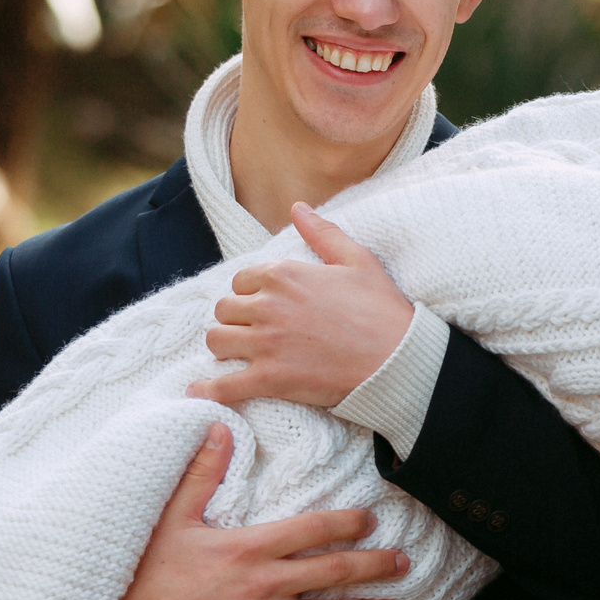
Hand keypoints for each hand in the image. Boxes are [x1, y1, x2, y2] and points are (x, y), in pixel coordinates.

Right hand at [121, 424, 408, 599]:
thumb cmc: (148, 572)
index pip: (311, 530)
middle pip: (332, 572)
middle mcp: (262, 584)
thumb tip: (218, 428)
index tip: (371, 521)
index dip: (346, 524)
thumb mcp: (172, 518)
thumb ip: (201, 474)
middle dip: (373, 567)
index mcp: (247, 547)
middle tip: (402, 562)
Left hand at [190, 204, 411, 408]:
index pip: (241, 281)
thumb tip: (298, 207)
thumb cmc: (383, 311)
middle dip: (235, 320)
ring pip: (217, 341)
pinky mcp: (271, 378)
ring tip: (237, 355)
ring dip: (224, 347)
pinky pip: (225, 385)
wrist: (399, 360)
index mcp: (285, 274)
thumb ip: (323, 233)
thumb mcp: (358, 261)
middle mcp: (269, 305)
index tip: (265, 307)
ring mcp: (267, 343)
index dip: (251, 294)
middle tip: (252, 332)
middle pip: (224, 310)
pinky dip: (209, 390)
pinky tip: (200, 392)